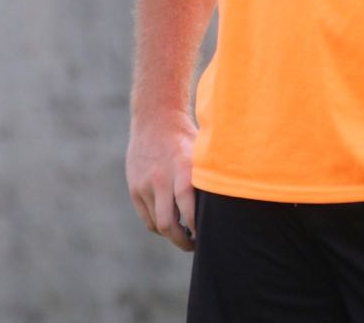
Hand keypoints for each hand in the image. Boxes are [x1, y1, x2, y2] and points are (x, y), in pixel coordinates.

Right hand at [126, 110, 197, 251]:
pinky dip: (158, 226)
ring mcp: (145, 184)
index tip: (206, 235)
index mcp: (182, 168)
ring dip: (170, 234)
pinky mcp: (135, 188)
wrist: (156, 118)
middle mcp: (162, 178)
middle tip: (194, 245)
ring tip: (183, 235)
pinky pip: (147, 218)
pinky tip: (170, 225)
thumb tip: (229, 200)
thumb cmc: (186, 136)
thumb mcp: (201, 151)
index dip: (196, 227)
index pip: (188, 207)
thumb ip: (208, 175)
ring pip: (157, 224)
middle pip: (168, 223)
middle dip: (182, 241)